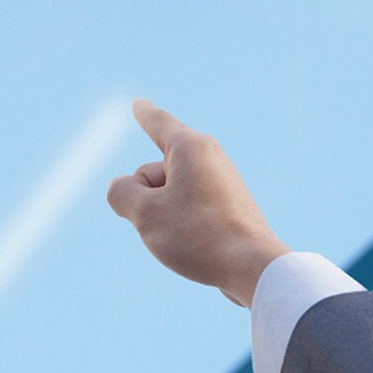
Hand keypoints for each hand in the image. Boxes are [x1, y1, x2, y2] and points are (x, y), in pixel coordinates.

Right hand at [107, 98, 290, 307]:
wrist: (252, 268)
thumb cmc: (198, 236)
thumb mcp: (144, 214)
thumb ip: (121, 193)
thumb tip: (121, 189)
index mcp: (190, 147)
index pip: (158, 123)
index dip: (143, 115)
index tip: (138, 104)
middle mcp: (210, 157)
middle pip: (154, 172)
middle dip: (145, 198)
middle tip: (168, 224)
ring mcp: (221, 183)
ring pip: (169, 196)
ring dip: (163, 217)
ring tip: (187, 239)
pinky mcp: (229, 206)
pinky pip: (189, 212)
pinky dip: (183, 228)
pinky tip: (200, 248)